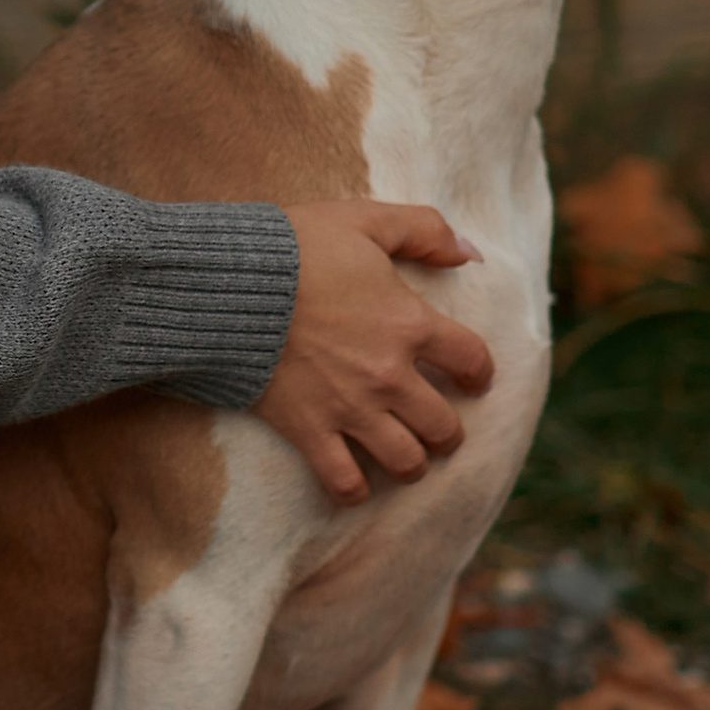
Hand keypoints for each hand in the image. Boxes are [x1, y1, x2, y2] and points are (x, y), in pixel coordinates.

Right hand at [258, 201, 492, 503]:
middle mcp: (390, 376)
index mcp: (409, 324)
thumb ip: (424, 230)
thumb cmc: (295, 247)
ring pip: (405, 461)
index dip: (480, 373)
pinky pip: (344, 480)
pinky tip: (354, 485)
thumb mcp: (364, 220)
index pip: (471, 360)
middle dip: (448, 433)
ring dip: (411, 464)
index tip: (475, 380)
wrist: (229, 286)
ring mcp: (351, 408)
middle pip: (443, 426)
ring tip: (406, 460)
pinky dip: (353, 489)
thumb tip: (470, 253)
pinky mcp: (309, 430)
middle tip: (439, 430)